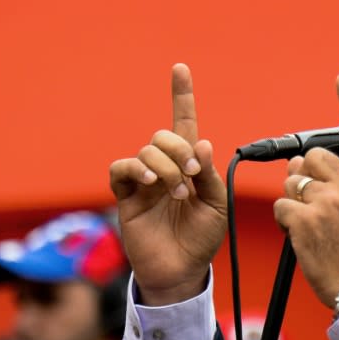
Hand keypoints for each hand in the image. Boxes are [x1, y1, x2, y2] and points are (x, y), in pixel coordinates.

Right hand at [109, 63, 227, 305]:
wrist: (182, 270)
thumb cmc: (201, 238)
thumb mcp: (217, 205)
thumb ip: (209, 174)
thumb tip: (200, 142)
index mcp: (190, 166)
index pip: (184, 123)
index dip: (182, 96)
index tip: (180, 68)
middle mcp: (165, 167)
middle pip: (165, 135)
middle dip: (181, 151)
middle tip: (193, 177)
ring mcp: (144, 180)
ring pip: (148, 149)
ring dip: (167, 167)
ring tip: (179, 193)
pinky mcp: (126, 195)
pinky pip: (122, 167)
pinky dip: (137, 168)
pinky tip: (152, 183)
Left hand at [273, 72, 338, 307]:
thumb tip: (299, 161)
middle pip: (312, 157)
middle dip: (305, 174)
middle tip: (313, 202)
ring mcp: (328, 201)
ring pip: (292, 180)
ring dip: (294, 198)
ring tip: (310, 223)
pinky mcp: (305, 218)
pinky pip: (281, 204)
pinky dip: (285, 220)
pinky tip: (301, 234)